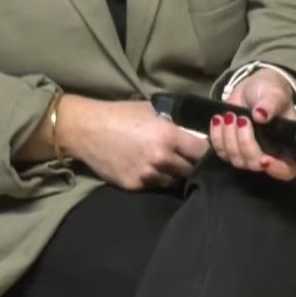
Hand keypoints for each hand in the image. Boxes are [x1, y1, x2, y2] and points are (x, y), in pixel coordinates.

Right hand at [59, 96, 208, 190]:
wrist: (86, 130)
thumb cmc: (119, 115)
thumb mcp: (151, 110)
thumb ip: (175, 122)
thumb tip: (196, 131)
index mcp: (168, 136)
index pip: (203, 152)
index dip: (208, 152)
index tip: (208, 151)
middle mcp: (161, 158)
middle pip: (193, 170)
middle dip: (194, 165)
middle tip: (192, 161)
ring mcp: (148, 174)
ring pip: (176, 181)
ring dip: (177, 175)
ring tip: (172, 166)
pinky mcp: (135, 185)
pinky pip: (156, 186)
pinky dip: (158, 180)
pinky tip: (152, 170)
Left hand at [218, 68, 295, 181]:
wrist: (251, 88)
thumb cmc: (269, 91)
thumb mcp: (275, 94)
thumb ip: (270, 104)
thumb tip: (261, 115)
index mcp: (287, 146)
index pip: (287, 170)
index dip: (276, 169)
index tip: (264, 159)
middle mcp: (269, 154)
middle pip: (254, 164)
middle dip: (244, 143)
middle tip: (241, 119)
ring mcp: (248, 153)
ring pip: (235, 159)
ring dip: (228, 138)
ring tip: (230, 115)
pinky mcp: (231, 149)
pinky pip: (220, 151)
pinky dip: (216, 137)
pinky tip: (218, 119)